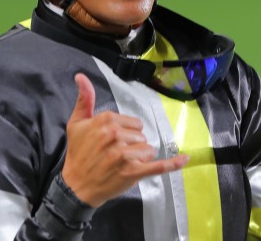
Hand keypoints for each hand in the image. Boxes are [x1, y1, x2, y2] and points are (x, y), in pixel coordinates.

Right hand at [61, 73, 188, 206]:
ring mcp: (125, 154)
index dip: (126, 132)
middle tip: (113, 155)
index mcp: (107, 120)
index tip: (111, 141)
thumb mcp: (77, 123)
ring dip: (138, 158)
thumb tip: (81, 75)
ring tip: (120, 165)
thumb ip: (84, 99)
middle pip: (141, 136)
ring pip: (147, 150)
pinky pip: (158, 166)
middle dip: (132, 145)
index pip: (133, 123)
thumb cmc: (77, 153)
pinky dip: (172, 164)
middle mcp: (116, 135)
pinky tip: (185, 158)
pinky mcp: (132, 172)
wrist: (75, 186)